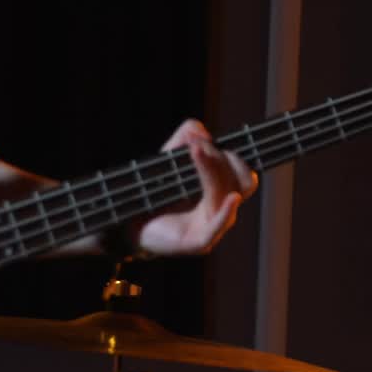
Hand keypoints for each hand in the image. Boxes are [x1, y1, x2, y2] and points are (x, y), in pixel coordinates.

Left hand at [135, 119, 258, 255]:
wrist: (130, 225)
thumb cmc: (155, 196)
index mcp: (222, 193)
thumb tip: (199, 129)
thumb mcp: (169, 161)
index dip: (226, 153)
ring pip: (225, 195)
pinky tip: (232, 198)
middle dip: (220, 159)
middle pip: (239, 181)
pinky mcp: (199, 242)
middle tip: (197, 146)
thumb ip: (185, 138)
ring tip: (195, 151)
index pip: (240, 172)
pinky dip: (228, 211)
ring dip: (213, 170)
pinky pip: (219, 226)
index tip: (199, 137)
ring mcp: (213, 226)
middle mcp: (222, 209)